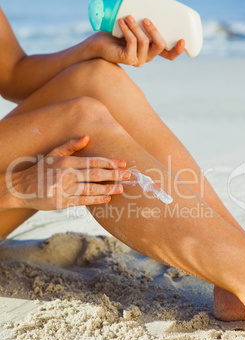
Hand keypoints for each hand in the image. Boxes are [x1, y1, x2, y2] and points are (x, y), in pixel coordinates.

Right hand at [7, 136, 129, 209]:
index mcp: (65, 162)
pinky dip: (96, 200)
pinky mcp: (62, 203)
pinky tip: (107, 199)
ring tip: (122, 188)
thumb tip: (87, 137)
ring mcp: (64, 190)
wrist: (21, 188)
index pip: (92, 162)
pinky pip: (83, 201)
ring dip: (108, 189)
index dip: (109, 163)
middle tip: (128, 175)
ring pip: (91, 189)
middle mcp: (66, 175)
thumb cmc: (40, 170)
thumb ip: (70, 146)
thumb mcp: (52, 154)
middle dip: (114, 175)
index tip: (123, 163)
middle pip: (94, 175)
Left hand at [88, 16, 184, 66]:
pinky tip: (122, 22)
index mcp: (152, 51)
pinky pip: (132, 43)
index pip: (169, 55)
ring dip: (136, 27)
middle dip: (154, 30)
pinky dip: (128, 30)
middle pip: (160, 46)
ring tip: (127, 17)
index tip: (182, 40)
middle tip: (145, 18)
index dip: (177, 50)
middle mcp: (147, 58)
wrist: (99, 43)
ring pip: (145, 42)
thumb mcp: (135, 26)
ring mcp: (138, 60)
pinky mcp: (127, 59)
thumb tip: (153, 7)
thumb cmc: (117, 33)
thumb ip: (145, 23)